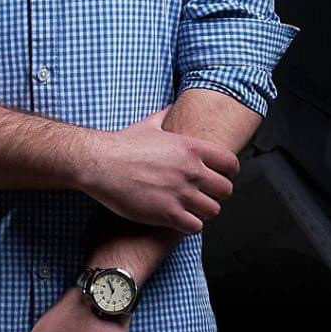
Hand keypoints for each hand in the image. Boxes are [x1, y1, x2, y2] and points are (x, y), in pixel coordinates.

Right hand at [80, 104, 237, 232]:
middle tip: (204, 195)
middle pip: (225, 190)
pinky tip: (180, 220)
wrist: (99, 163)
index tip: (221, 177)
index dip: (229, 173)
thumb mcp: (150, 124)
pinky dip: (190, 225)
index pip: (230, 163)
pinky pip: (195, 226)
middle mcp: (191, 171)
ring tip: (191, 209)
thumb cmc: (122, 145)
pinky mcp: (167, 214)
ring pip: (212, 210)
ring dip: (204, 211)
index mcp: (191, 148)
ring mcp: (181, 193)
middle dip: (216, 194)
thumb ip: (168, 115)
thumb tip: (173, 105)